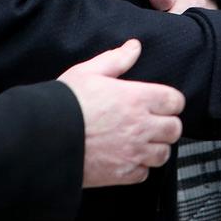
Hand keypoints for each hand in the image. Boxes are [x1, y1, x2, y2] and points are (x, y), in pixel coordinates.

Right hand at [60, 39, 185, 187]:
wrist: (45, 138)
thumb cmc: (66, 102)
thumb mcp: (89, 72)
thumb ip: (116, 59)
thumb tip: (134, 47)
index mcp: (136, 98)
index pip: (175, 101)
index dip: (170, 101)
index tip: (160, 102)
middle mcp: (140, 126)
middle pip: (175, 129)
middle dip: (166, 124)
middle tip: (152, 122)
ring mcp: (133, 152)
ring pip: (163, 154)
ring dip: (155, 147)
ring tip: (139, 141)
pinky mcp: (122, 174)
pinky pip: (144, 174)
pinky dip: (138, 167)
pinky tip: (125, 157)